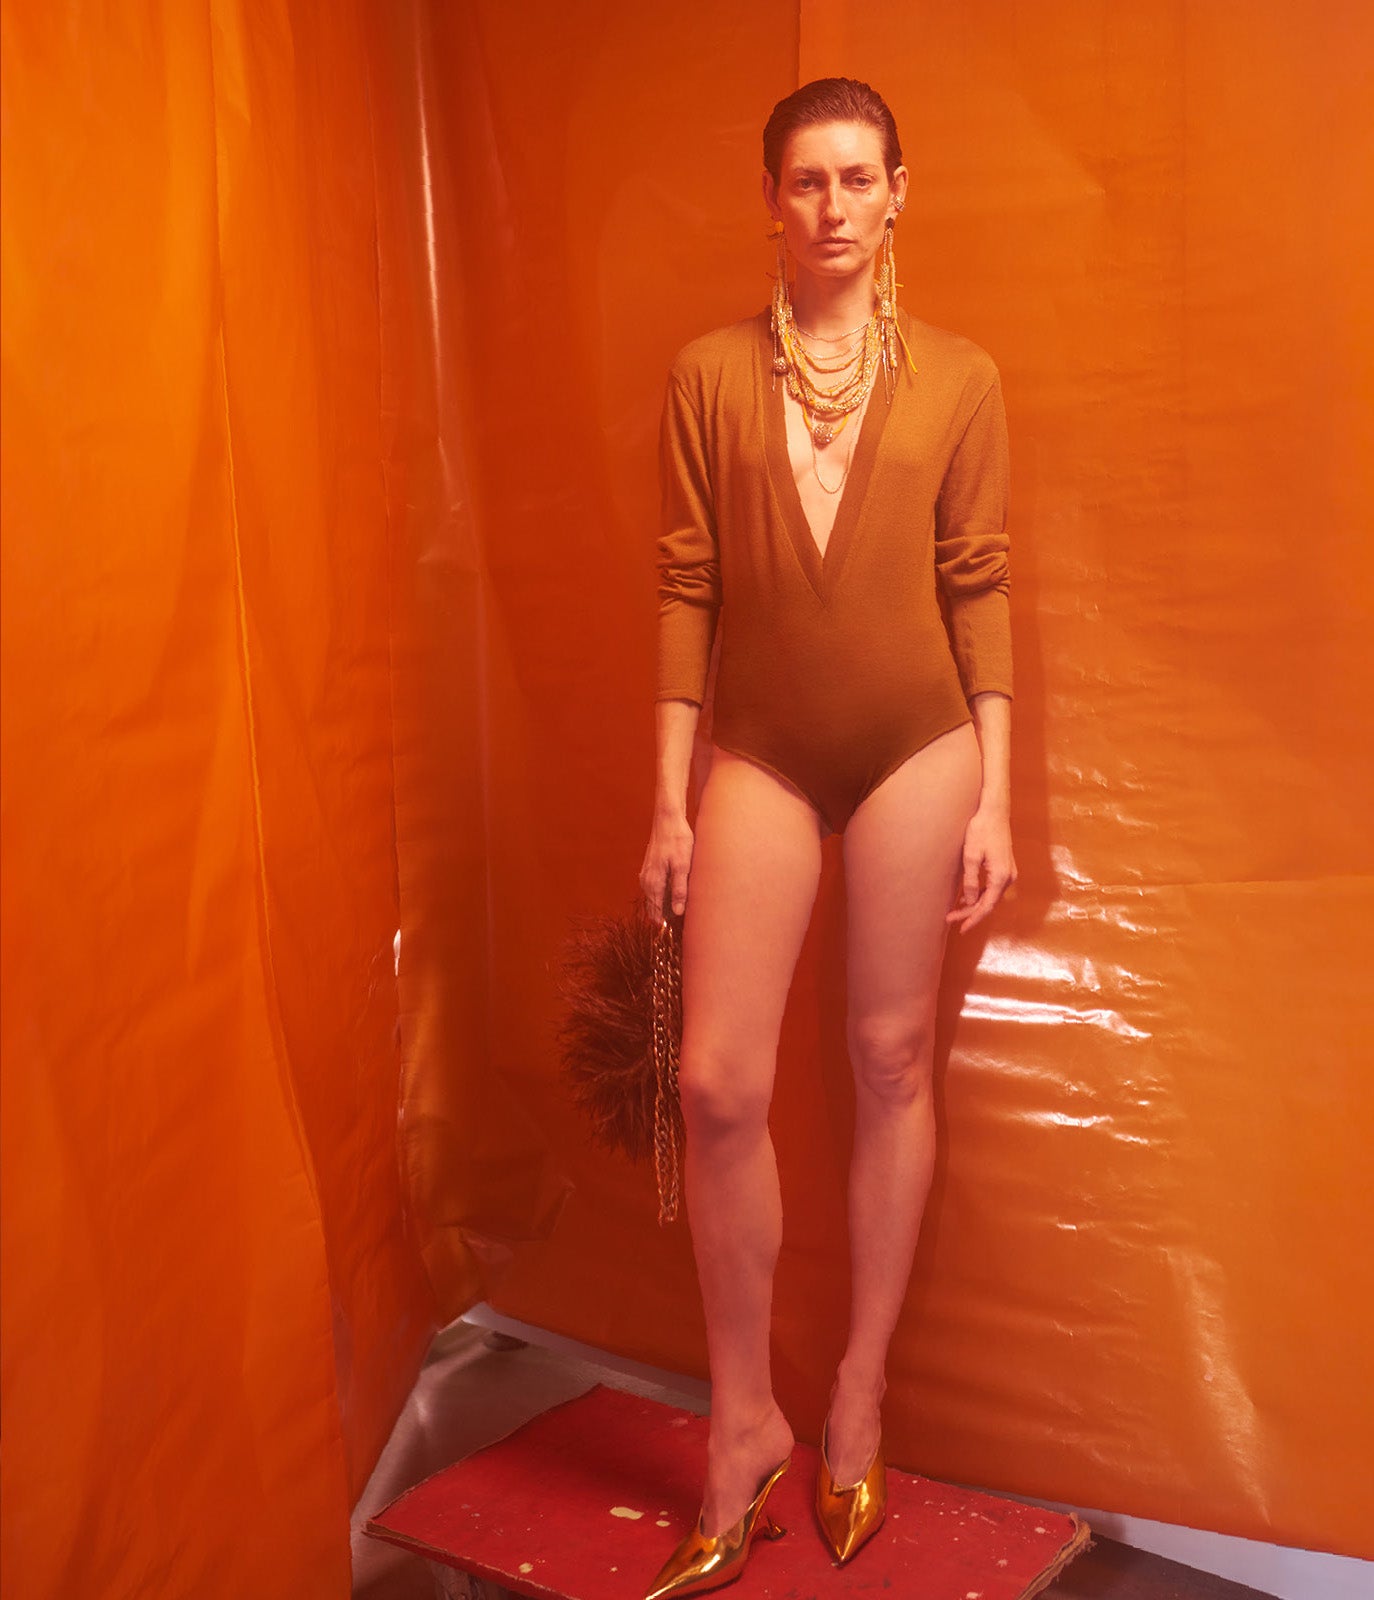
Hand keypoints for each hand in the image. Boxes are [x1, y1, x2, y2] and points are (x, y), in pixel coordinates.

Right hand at [638, 809, 694, 917]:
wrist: (668, 820)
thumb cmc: (678, 841)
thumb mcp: (683, 865)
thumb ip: (680, 889)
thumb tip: (678, 912)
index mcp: (653, 883)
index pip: (656, 913)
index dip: (666, 925)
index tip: (678, 931)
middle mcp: (646, 881)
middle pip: (653, 909)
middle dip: (665, 918)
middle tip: (681, 925)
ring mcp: (646, 875)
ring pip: (653, 900)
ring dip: (664, 908)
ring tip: (681, 912)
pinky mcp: (650, 870)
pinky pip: (654, 890)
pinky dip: (663, 897)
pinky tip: (674, 897)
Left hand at [946, 804, 1016, 935]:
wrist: (994, 811)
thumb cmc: (981, 830)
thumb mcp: (971, 857)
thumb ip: (971, 882)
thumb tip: (970, 902)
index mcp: (1001, 877)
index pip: (986, 906)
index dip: (973, 918)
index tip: (960, 928)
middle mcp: (1009, 877)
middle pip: (989, 903)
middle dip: (971, 913)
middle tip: (951, 919)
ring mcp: (1009, 872)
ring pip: (992, 896)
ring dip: (976, 905)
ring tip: (957, 911)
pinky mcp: (1005, 867)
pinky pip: (993, 887)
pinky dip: (981, 895)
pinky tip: (968, 897)